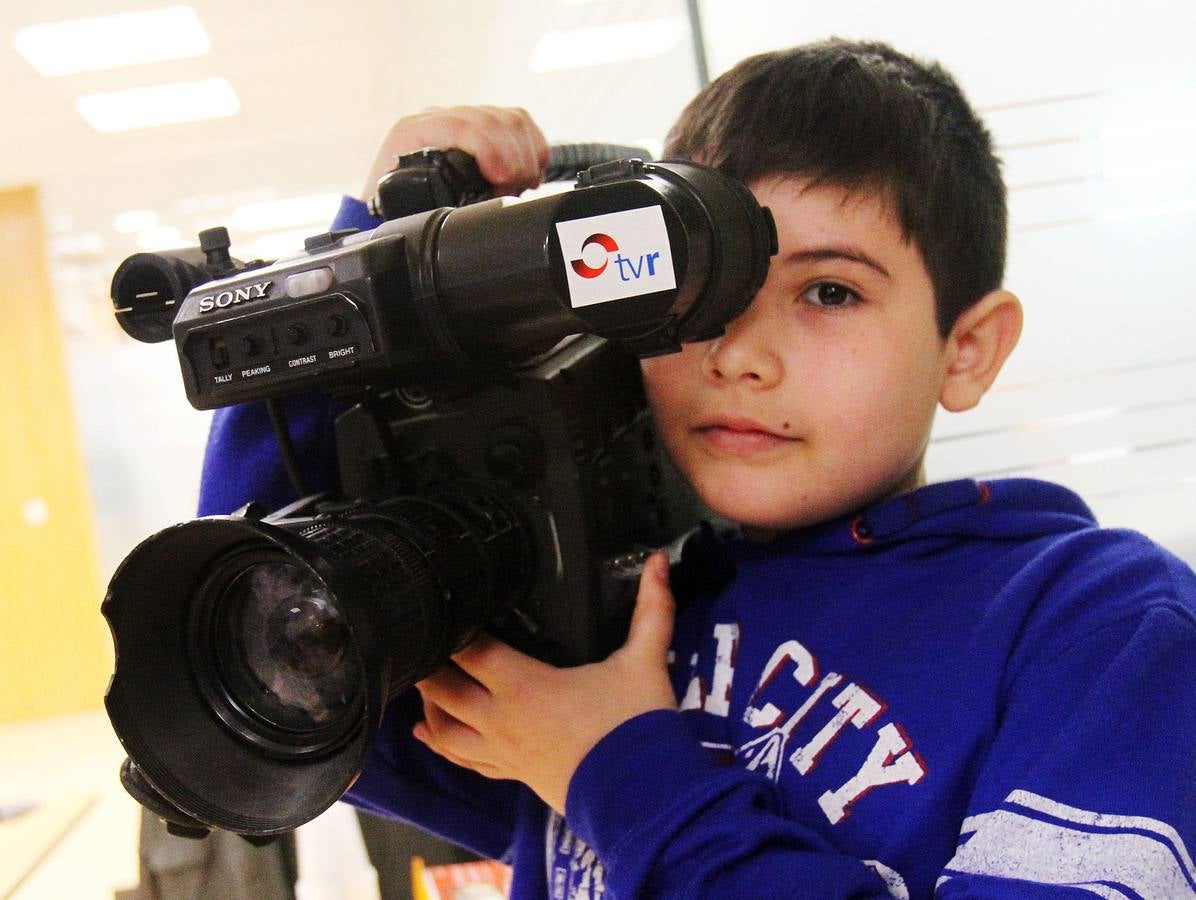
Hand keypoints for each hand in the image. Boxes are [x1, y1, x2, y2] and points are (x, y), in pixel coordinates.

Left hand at [361, 105, 549, 200]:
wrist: (391, 203)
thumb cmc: (395, 207)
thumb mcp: (403, 211)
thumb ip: (424, 208)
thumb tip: (453, 219)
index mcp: (412, 134)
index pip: (458, 125)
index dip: (487, 147)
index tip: (503, 177)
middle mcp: (437, 120)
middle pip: (490, 119)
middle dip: (512, 157)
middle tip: (515, 190)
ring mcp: (462, 119)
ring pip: (508, 118)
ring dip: (525, 153)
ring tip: (523, 185)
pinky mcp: (482, 125)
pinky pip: (517, 122)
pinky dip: (532, 146)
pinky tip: (530, 171)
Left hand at [413, 552, 678, 813]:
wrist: (644, 799)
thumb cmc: (637, 729)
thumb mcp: (645, 661)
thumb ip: (651, 608)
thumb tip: (658, 562)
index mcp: (524, 685)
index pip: (470, 650)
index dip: (452, 627)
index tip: (443, 606)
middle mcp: (502, 719)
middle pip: (444, 688)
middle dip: (427, 664)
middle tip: (415, 640)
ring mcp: (504, 752)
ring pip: (445, 729)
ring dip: (428, 705)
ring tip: (417, 682)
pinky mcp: (515, 774)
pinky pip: (466, 761)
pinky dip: (441, 746)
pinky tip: (426, 736)